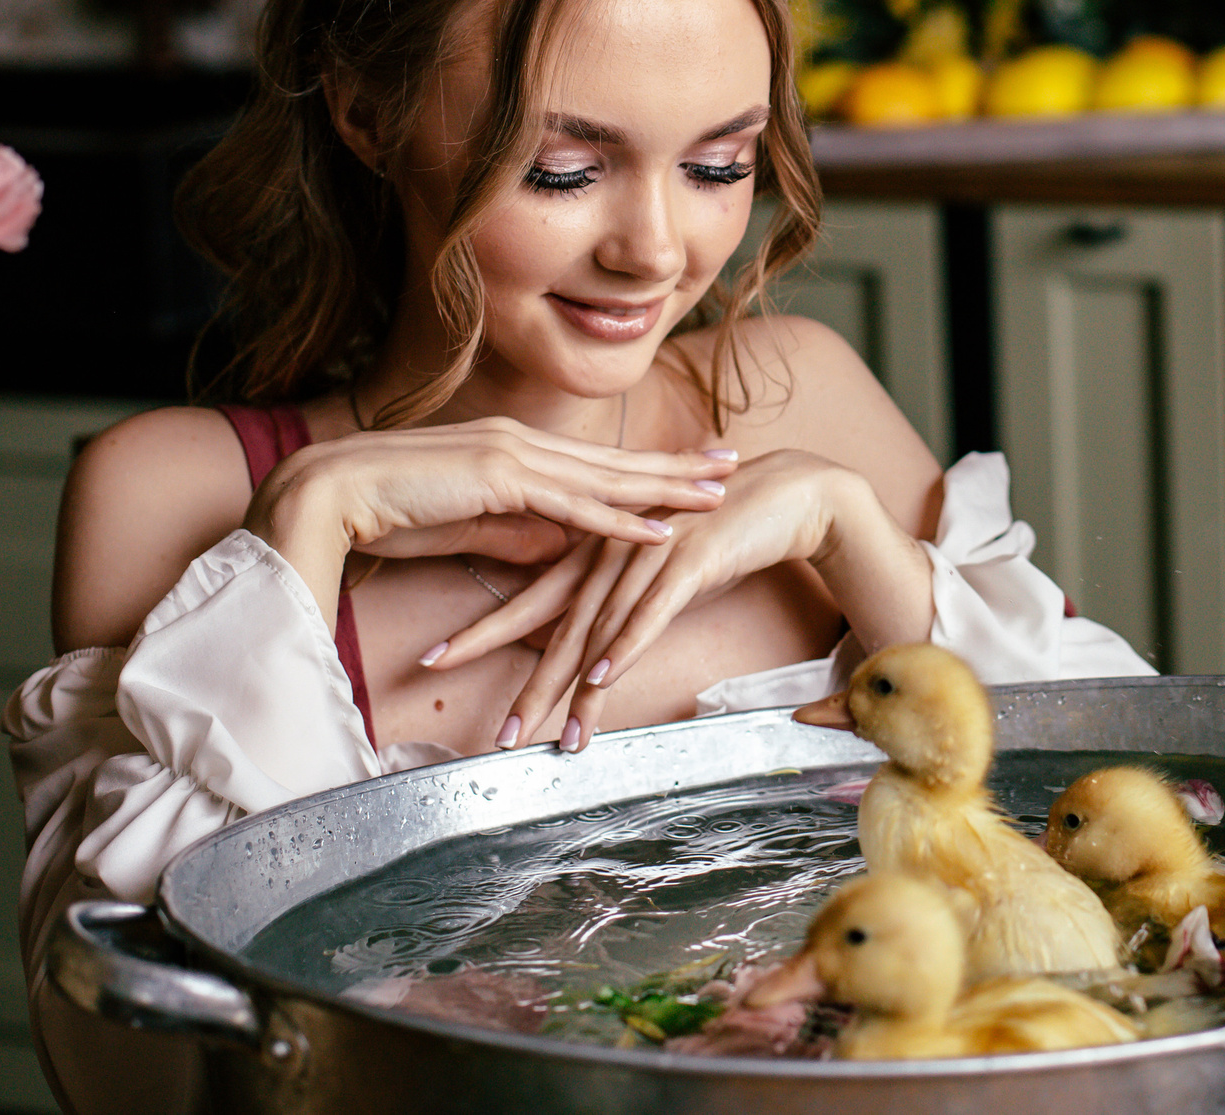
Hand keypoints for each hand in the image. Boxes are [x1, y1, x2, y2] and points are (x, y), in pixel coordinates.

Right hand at [245, 416, 734, 607]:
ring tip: (717, 493)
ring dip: (667, 487)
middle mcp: (521, 443)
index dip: (648, 462)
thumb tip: (562, 550)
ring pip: (607, 477)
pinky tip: (660, 528)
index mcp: (512, 448)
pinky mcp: (499, 481)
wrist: (329, 494)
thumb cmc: (386, 511)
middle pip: (616, 459)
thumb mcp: (466, 524)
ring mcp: (512, 456)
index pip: (596, 458)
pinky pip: (572, 506)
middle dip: (678, 463)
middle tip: (732, 462)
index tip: (693, 462)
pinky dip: (619, 519)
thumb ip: (515, 532)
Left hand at [426, 450, 903, 750]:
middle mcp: (614, 550)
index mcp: (599, 548)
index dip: (484, 631)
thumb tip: (592, 634)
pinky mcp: (692, 558)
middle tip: (496, 735)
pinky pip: (652, 610)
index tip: (435, 660)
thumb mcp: (661, 562)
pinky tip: (602, 678)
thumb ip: (623, 592)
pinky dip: (625, 645)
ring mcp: (650, 552)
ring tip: (550, 734)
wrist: (789, 490)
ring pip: (601, 628)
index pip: (532, 599)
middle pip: (558, 626)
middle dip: (525, 684)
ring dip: (574, 687)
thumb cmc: (725, 530)